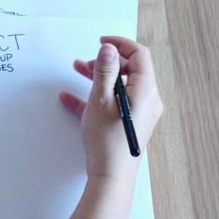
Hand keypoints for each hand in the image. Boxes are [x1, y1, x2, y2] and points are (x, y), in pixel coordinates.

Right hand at [58, 37, 164, 183]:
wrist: (111, 176)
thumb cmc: (107, 139)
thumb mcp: (101, 98)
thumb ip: (105, 69)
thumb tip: (109, 49)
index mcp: (145, 90)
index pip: (139, 55)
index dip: (120, 44)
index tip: (101, 42)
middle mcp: (147, 100)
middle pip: (130, 70)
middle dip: (106, 62)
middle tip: (86, 63)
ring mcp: (140, 113)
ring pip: (120, 86)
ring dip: (99, 77)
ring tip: (78, 72)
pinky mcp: (130, 123)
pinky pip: (115, 103)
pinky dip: (97, 97)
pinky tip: (70, 99)